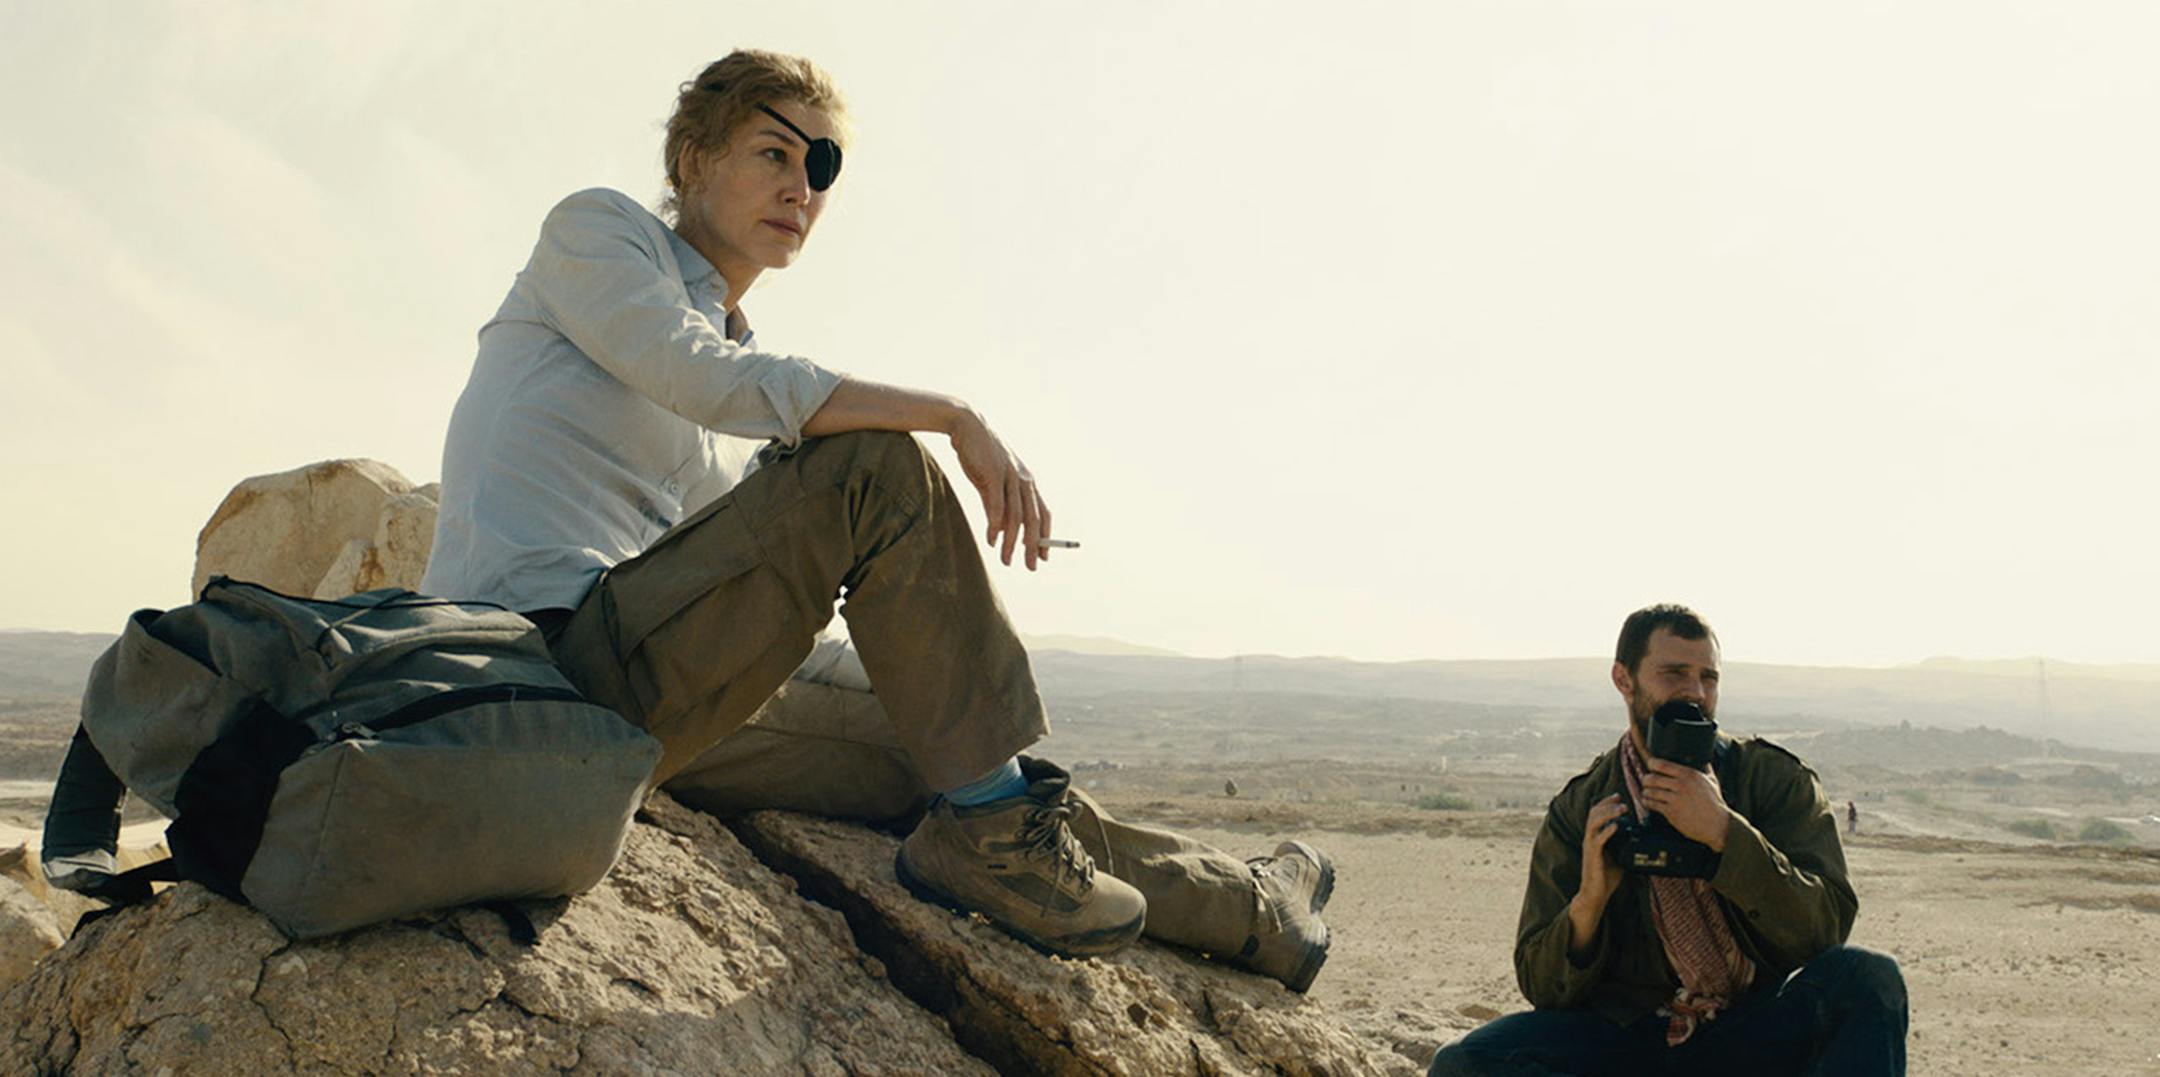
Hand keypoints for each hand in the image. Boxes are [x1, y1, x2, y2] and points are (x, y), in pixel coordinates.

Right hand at [948, 411, 1050, 569]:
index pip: (1043, 513)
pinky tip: (991, 540)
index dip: (1045, 536)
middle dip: (1033, 546)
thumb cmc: (980, 454)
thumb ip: (998, 503)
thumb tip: (1001, 530)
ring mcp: (1010, 477)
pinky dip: (994, 525)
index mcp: (1028, 481)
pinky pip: (996, 505)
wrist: (967, 426)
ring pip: (1016, 517)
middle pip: (1033, 519)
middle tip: (1030, 567)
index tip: (1043, 556)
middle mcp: (1024, 480)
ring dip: (1012, 542)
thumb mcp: (993, 480)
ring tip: (1007, 560)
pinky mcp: (993, 474)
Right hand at [1569, 793, 1627, 957]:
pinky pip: (1597, 839)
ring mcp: (1590, 846)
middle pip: (1594, 813)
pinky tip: (1615, 827)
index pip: (1597, 813)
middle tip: (1622, 801)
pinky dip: (1607, 831)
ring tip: (1621, 809)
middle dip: (1608, 804)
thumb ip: (1624, 846)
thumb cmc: (1606, 877)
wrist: (1595, 894)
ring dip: (1608, 813)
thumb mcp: (1619, 857)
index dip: (1607, 802)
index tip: (1619, 796)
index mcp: (1595, 837)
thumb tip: (1641, 838)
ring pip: (1594, 822)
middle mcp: (1590, 838)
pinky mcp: (1592, 855)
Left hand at [1639, 758, 1733, 850]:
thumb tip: (1704, 759)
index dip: (1652, 764)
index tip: (1650, 765)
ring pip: (1650, 791)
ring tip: (1646, 792)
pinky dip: (1647, 802)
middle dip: (1646, 779)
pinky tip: (1647, 801)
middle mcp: (1681, 785)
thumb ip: (1706, 770)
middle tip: (1645, 781)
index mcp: (1689, 774)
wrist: (1717, 825)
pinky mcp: (1671, 812)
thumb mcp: (1712, 782)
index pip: (1662, 764)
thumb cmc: (1715, 803)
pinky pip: (1652, 804)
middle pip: (1652, 778)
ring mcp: (1675, 799)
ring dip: (1646, 792)